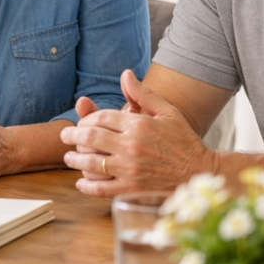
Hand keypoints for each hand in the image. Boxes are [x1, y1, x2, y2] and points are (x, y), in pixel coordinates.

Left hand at [60, 70, 216, 196]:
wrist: (199, 172)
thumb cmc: (183, 140)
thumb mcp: (166, 111)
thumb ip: (143, 93)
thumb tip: (125, 74)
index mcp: (139, 125)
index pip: (102, 117)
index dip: (87, 118)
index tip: (82, 122)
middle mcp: (132, 146)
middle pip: (91, 138)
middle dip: (72, 135)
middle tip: (65, 136)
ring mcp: (130, 170)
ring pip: (91, 163)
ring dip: (75, 160)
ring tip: (69, 158)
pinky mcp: (131, 189)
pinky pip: (101, 189)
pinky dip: (87, 186)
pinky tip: (81, 182)